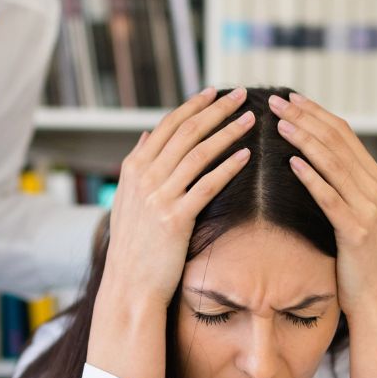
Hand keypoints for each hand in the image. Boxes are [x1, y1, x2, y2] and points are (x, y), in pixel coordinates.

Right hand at [97, 87, 254, 306]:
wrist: (129, 285)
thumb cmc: (133, 245)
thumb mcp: (126, 200)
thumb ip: (137, 165)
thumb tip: (145, 134)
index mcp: (133, 169)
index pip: (167, 126)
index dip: (193, 106)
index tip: (214, 92)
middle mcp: (144, 178)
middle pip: (186, 132)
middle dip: (216, 110)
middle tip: (240, 94)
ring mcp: (158, 197)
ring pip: (199, 153)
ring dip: (227, 132)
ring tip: (250, 120)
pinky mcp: (175, 219)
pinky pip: (207, 185)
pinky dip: (228, 167)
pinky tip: (246, 156)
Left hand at [268, 93, 376, 317]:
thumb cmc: (358, 255)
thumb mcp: (353, 211)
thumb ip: (340, 184)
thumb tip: (310, 157)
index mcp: (371, 178)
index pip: (342, 132)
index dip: (315, 112)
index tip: (289, 97)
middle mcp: (373, 187)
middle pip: (336, 141)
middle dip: (305, 117)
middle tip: (276, 100)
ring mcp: (367, 208)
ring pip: (333, 163)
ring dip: (305, 140)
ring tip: (280, 123)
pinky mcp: (356, 231)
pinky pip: (330, 198)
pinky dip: (311, 178)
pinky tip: (291, 163)